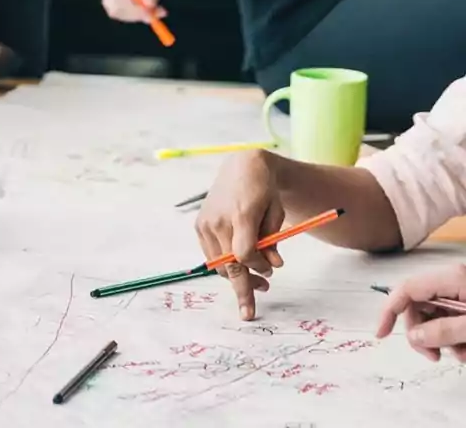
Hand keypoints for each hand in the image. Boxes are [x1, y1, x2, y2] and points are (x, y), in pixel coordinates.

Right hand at [97, 0, 167, 22]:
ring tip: (154, 4)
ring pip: (116, 8)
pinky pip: (118, 4)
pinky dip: (132, 7)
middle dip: (135, 15)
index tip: (154, 14)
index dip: (136, 11)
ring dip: (134, 12)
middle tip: (156, 13)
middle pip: (114, 8)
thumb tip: (151, 8)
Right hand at [194, 151, 285, 320]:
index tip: (270, 273)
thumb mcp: (276, 213)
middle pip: (228, 265)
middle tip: (251, 310)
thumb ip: (273, 241)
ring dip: (235, 277)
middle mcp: (219, 220)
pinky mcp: (199, 225)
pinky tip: (239, 264)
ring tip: (256, 281)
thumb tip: (273, 267)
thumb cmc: (264, 191)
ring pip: (218, 264)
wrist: (242, 167)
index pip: (245, 255)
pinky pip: (211, 255)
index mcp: (242, 215)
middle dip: (242, 289)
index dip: (258, 268)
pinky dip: (224, 264)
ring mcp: (206, 223)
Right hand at [377, 265, 465, 361]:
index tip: (381, 335)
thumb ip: (444, 331)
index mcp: (451, 278)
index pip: (406, 289)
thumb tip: (413, 337)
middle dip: (422, 334)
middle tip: (435, 356)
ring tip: (462, 355)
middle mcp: (451, 281)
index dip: (389, 311)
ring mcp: (460, 292)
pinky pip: (449, 321)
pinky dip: (454, 339)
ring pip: (434, 317)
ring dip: (442, 340)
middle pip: (418, 306)